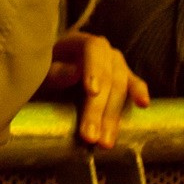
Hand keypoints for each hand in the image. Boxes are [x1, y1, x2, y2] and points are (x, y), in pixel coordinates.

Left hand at [42, 34, 150, 148]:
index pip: (93, 49)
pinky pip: (134, 83)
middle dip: (98, 109)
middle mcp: (102, 50)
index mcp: (79, 41)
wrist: (49, 72)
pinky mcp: (125, 77)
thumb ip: (54, 71)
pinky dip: (139, 93)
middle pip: (107, 76)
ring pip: (120, 87)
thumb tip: (75, 72)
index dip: (94, 69)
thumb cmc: (41, 70)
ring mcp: (115, 63)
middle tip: (90, 136)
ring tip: (105, 142)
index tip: (92, 92)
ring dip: (113, 116)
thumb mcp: (40, 70)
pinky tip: (144, 105)